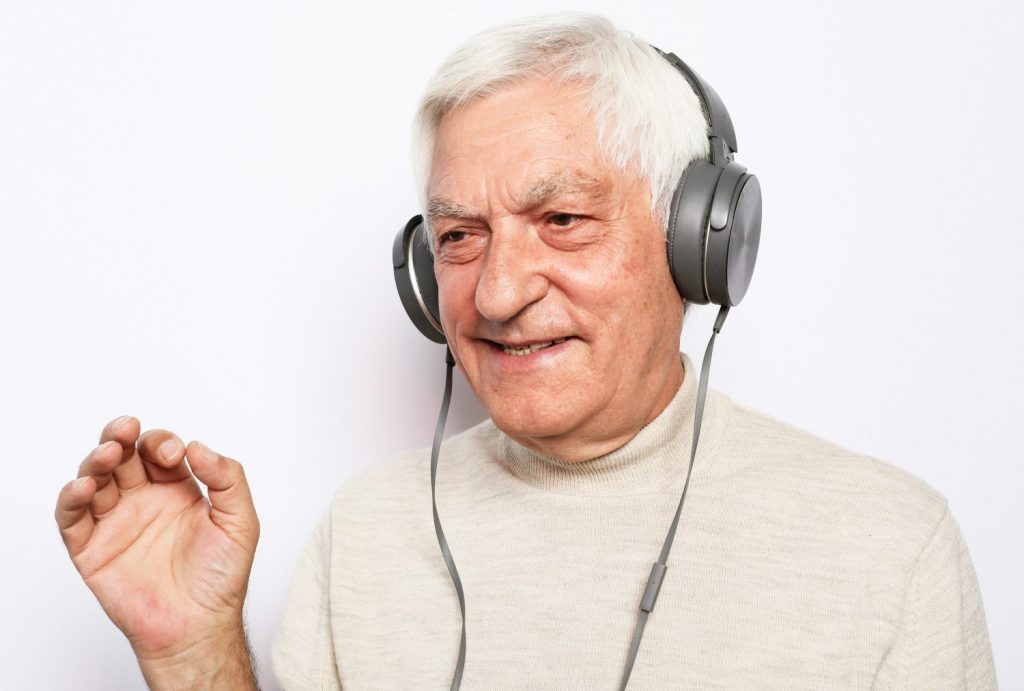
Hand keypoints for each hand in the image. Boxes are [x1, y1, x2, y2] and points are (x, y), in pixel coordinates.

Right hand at [55, 416, 259, 678]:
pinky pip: (72, 518)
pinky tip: (83, 486)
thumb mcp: (240, 521)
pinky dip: (71, 498)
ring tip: (108, 453)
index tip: (175, 454)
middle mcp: (144, 500)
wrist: (198, 625)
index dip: (162, 443)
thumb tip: (199, 446)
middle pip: (122, 455)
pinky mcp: (92, 549)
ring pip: (95, 477)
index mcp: (177, 489)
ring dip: (96, 460)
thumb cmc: (221, 577)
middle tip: (127, 430)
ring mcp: (116, 522)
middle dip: (122, 436)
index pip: (160, 451)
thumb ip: (228, 479)